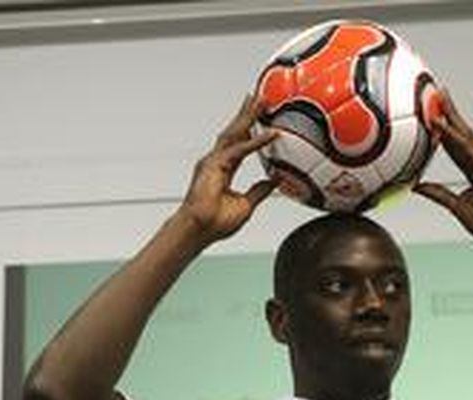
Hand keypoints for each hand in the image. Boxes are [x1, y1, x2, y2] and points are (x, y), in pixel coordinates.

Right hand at [178, 94, 277, 242]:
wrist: (199, 230)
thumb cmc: (214, 222)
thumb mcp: (246, 205)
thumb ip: (259, 191)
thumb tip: (272, 181)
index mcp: (223, 169)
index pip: (239, 143)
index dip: (250, 129)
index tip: (259, 116)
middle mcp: (216, 161)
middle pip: (235, 131)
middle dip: (247, 114)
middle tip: (259, 97)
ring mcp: (213, 161)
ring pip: (234, 133)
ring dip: (248, 117)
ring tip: (260, 102)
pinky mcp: (215, 166)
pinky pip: (240, 150)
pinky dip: (256, 142)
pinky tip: (270, 135)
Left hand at [415, 90, 472, 241]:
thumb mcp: (455, 206)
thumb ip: (438, 193)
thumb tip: (418, 186)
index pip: (454, 145)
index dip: (442, 131)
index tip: (432, 116)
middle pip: (460, 132)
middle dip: (448, 113)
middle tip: (436, 94)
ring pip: (463, 133)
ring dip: (449, 115)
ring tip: (438, 99)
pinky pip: (464, 146)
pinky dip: (451, 134)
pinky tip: (439, 124)